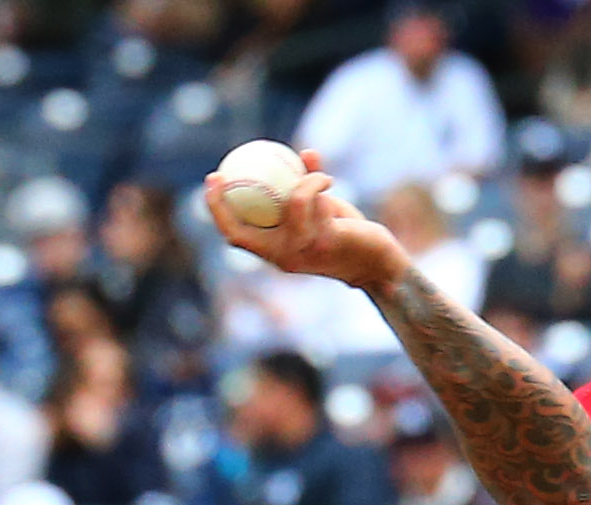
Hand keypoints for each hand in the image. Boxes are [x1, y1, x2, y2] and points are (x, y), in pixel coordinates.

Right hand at [202, 153, 407, 289]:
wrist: (378, 265)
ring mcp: (301, 250)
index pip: (235, 235)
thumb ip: (309, 190)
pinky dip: (318, 181)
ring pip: (291, 202)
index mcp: (276, 252)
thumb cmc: (348, 237)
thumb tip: (303, 154)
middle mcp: (283, 257)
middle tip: (221, 172)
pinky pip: (313, 199)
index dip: (217, 209)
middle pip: (239, 233)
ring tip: (318, 175)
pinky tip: (328, 179)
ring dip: (305, 181)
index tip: (213, 179)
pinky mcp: (324, 240)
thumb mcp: (323, 212)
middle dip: (220, 204)